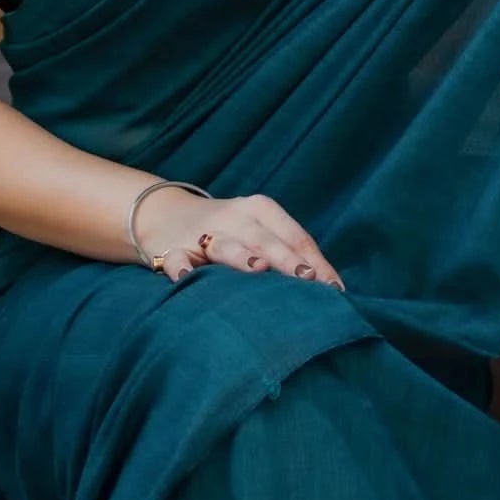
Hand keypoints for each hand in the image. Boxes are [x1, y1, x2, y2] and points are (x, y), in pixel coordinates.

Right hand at [134, 187, 346, 290]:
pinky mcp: (173, 249)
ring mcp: (203, 233)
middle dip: (287, 260)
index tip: (334, 289)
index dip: (316, 262)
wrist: (165, 215)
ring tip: (257, 268)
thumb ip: (289, 252)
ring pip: (224, 245)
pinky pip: (177, 259)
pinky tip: (187, 277)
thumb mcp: (260, 230)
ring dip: (241, 256)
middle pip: (265, 239)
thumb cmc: (230, 230)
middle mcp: (234, 217)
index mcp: (261, 209)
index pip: (295, 236)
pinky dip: (181, 267)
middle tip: (308, 279)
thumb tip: (330, 287)